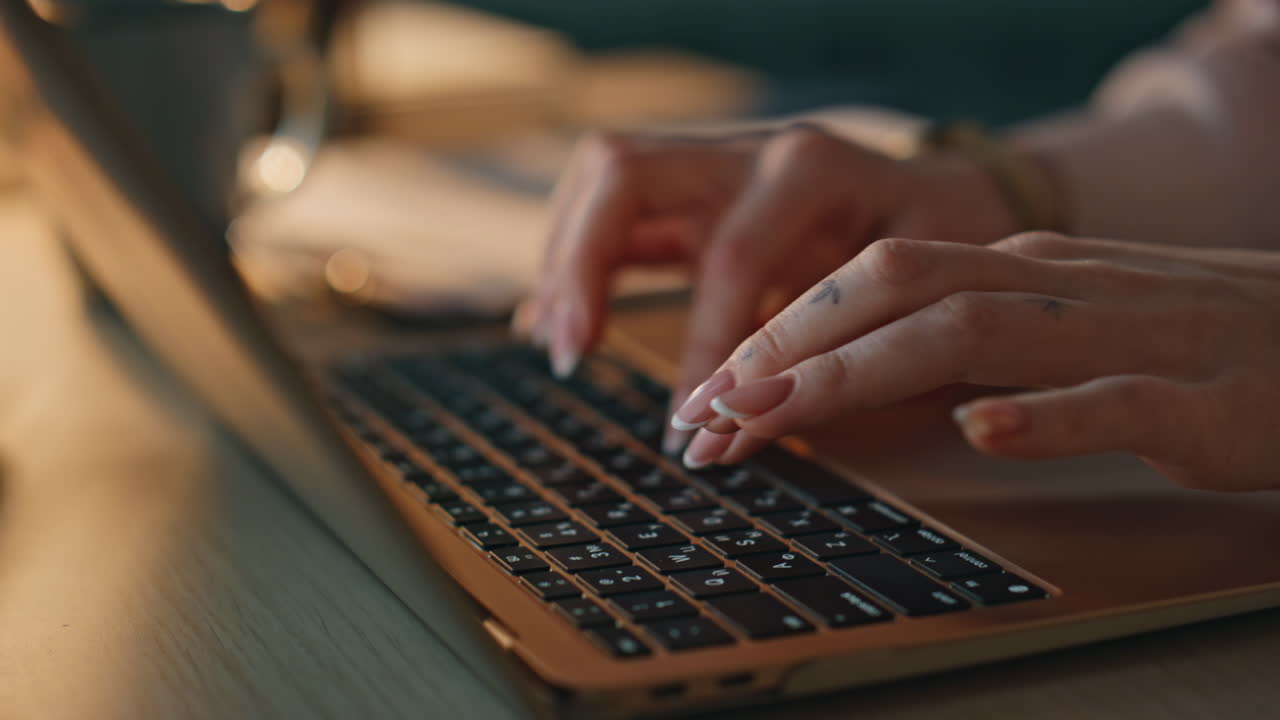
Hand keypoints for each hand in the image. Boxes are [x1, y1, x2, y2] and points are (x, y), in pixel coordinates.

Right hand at [516, 123, 1019, 451]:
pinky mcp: (694, 189)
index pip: (729, 256)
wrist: (956, 200)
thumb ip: (833, 355)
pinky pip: (610, 204)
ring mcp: (716, 161)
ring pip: (602, 176)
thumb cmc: (945, 251)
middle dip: (582, 263)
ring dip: (565, 256)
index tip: (691, 427)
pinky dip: (574, 255)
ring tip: (557, 339)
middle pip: (625, 173)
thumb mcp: (916, 298)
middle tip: (572, 353)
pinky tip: (559, 315)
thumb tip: (741, 434)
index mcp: (814, 172)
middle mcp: (753, 152)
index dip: (701, 346)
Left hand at [676, 232, 1279, 491]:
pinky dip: (1042, 413)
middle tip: (709, 407)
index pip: (873, 282)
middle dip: (790, 345)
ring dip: (865, 371)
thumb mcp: (1054, 328)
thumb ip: (960, 346)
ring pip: (978, 330)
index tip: (708, 390)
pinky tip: (981, 428)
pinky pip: (1113, 397)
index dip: (780, 330)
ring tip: (783, 410)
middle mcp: (1056, 283)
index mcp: (1017, 268)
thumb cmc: (1182, 342)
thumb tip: (845, 381)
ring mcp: (1127, 331)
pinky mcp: (1201, 396)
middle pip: (898, 290)